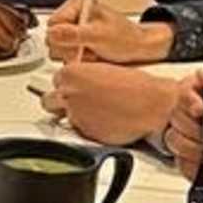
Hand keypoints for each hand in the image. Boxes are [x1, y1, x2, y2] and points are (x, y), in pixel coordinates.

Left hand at [42, 55, 183, 145]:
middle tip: (77, 102)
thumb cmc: (137, 86)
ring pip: (61, 118)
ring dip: (71, 116)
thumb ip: (84, 76)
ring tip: (88, 114)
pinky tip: (101, 122)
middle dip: (60, 102)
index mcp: (71, 73)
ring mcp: (75, 115)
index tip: (75, 88)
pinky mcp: (85, 133)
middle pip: (49, 101)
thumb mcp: (104, 69)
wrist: (153, 104)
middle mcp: (68, 94)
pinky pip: (77, 132)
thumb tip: (78, 82)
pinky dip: (86, 129)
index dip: (68, 85)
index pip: (57, 80)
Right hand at [43, 3, 173, 66]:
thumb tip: (54, 33)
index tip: (77, 42)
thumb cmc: (126, 38)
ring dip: (76, 56)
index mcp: (77, 6)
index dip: (62, 36)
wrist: (138, 50)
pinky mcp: (76, 47)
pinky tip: (92, 57)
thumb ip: (75, 34)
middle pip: (53, 38)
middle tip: (88, 48)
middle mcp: (74, 18)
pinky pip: (66, 59)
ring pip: (58, 51)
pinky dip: (79, 62)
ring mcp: (74, 34)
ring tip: (93, 52)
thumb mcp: (100, 35)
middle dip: (70, 48)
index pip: (53, 23)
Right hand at [161, 65, 202, 202]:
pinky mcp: (192, 163)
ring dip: (197, 147)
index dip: (188, 98)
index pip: (189, 88)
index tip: (200, 109)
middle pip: (176, 113)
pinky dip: (195, 163)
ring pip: (173, 136)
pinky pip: (176, 158)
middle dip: (197, 129)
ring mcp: (198, 142)